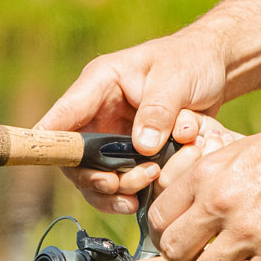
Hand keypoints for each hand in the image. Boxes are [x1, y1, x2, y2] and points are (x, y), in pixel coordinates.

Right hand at [36, 25, 229, 213]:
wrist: (216, 67)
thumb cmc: (192, 61)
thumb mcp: (177, 80)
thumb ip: (159, 111)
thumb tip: (142, 147)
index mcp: (100, 83)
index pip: (63, 114)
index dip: (48, 141)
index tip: (44, 162)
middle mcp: (99, 110)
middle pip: (75, 155)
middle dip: (94, 177)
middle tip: (119, 186)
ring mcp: (113, 133)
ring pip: (95, 173)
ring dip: (113, 189)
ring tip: (140, 192)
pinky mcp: (131, 150)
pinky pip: (118, 178)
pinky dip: (128, 192)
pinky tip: (141, 200)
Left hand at [149, 118, 260, 260]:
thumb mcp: (239, 152)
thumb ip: (207, 180)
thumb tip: (184, 206)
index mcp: (207, 175)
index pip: (157, 218)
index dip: (166, 233)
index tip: (184, 237)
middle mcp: (220, 204)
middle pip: (173, 252)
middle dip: (186, 260)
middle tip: (205, 257)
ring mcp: (248, 233)